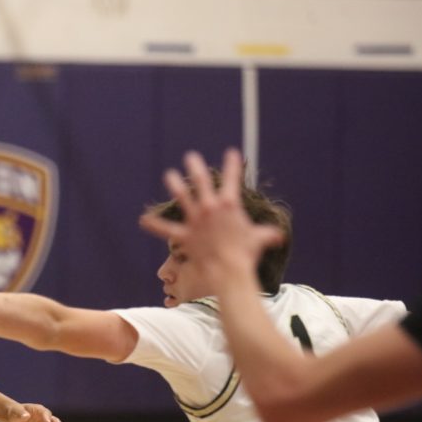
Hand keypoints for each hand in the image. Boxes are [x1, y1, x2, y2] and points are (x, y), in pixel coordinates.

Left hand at [139, 149, 281, 280]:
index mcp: (230, 205)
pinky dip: (154, 225)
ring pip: (182, 197)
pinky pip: (166, 229)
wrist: (228, 269)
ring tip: (169, 174)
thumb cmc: (245, 254)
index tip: (231, 152)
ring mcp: (196, 219)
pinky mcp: (184, 235)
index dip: (232, 165)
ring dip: (175, 184)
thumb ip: (267, 235)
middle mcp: (211, 207)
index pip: (233, 179)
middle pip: (202, 182)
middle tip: (190, 156)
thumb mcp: (259, 240)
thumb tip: (278, 237)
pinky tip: (143, 220)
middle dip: (196, 167)